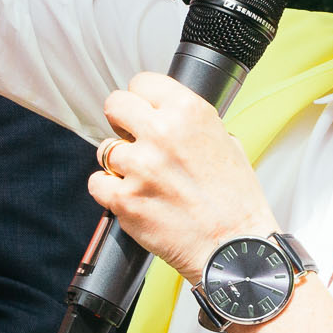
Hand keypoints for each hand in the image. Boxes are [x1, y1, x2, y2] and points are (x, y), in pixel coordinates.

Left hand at [91, 73, 277, 284]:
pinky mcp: (125, 199)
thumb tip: (167, 116)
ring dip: (119, 163)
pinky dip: (109, 191)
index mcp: (190, 112)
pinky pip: (97, 182)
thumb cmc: (236, 203)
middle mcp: (162, 133)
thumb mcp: (227, 143)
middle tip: (134, 140)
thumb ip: (192, 125)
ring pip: (104, 149)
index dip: (142, 100)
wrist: (236, 249)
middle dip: (122, 122)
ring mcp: (140, 166)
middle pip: (115, 104)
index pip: (142, 82)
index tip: (144, 112)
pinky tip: (132, 197)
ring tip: (144, 179)